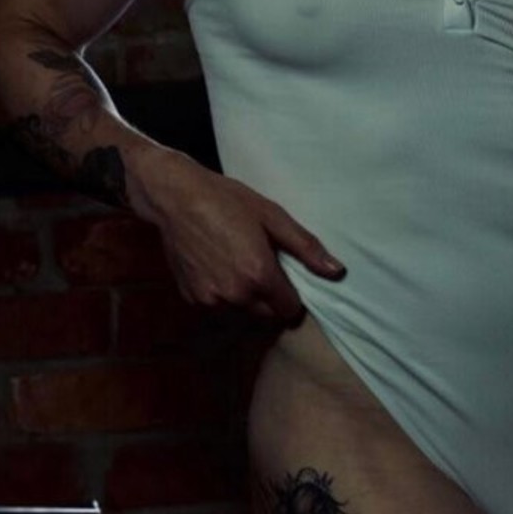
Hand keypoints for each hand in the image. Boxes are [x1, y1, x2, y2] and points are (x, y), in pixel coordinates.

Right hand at [135, 150, 344, 324]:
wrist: (176, 198)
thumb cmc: (227, 201)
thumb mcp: (272, 216)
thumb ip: (306, 248)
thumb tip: (336, 271)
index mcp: (259, 276)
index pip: (290, 310)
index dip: (292, 294)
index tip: (286, 276)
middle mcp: (235, 295)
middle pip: (267, 316)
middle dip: (271, 298)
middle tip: (263, 268)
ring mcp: (210, 300)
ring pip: (242, 314)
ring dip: (247, 300)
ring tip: (240, 266)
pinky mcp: (191, 299)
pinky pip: (218, 308)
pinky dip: (223, 296)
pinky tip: (219, 268)